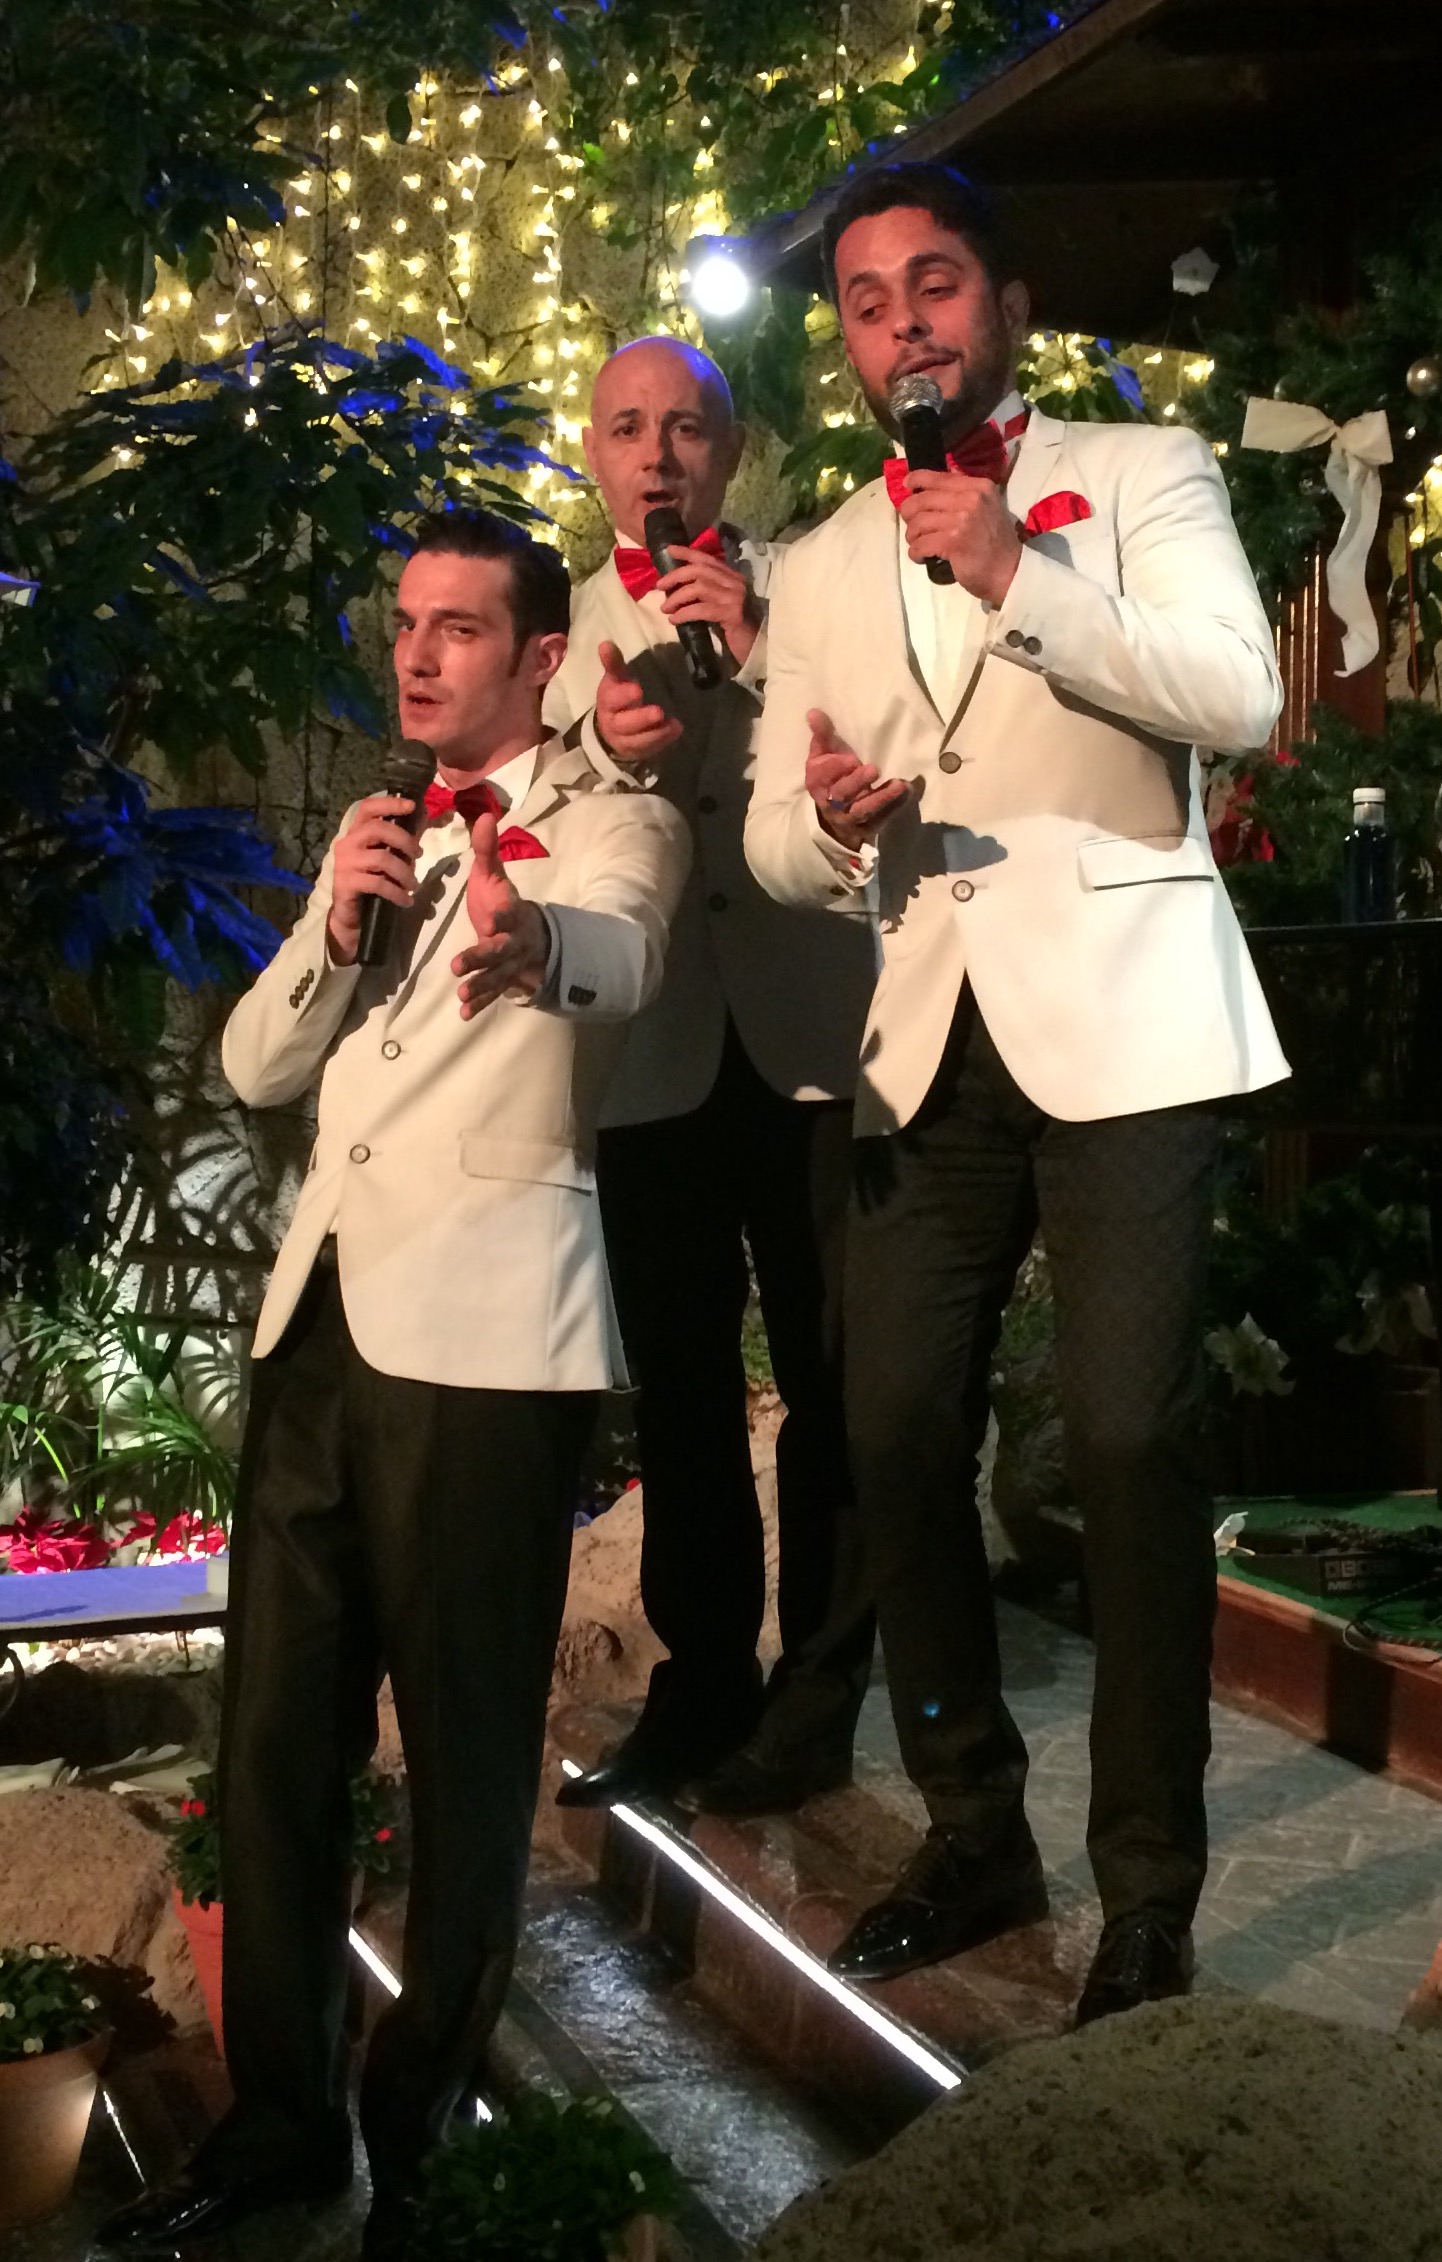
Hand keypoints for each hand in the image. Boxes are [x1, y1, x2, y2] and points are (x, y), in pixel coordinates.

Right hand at [326, 793, 421, 965]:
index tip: (412, 805)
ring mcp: (344, 863)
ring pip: (381, 858)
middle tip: (419, 855)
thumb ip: (403, 837)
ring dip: (404, 872)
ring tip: (414, 885)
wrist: (352, 915)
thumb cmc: (372, 881)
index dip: (389, 803)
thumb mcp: (389, 856)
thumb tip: (424, 813)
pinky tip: (406, 900)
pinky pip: (378, 884)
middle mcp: (347, 843)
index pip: (367, 807)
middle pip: (377, 829)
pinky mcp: (346, 883)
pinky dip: (397, 893)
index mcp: (356, 832)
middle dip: (404, 840)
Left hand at [451, 813, 550, 1016]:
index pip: (510, 914)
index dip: (503, 916)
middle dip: (481, 959)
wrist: (530, 935)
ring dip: (479, 986)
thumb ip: (487, 850)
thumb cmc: (503, 903)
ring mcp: (509, 964)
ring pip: (496, 977)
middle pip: (500, 951)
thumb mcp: (494, 876)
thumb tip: (483, 814)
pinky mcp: (502, 980)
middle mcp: (513, 941)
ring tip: (461, 994)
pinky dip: (479, 1004)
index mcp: (512, 913)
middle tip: (459, 966)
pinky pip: (492, 994)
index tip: (491, 918)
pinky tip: (463, 1014)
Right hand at [595, 639, 683, 762]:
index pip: (612, 699)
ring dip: (656, 732)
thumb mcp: (615, 679)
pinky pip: (649, 748)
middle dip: (641, 718)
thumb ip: (614, 664)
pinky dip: (663, 740)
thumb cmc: (617, 697)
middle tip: (658, 711)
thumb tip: (605, 643)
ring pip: (638, 740)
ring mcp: (624, 740)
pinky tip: (676, 729)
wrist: (610, 729)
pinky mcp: (637, 750)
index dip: (623, 696)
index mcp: (607, 702)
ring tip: (674, 723)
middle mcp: (613, 723)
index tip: (637, 689)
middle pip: (624, 723)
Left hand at [657, 546, 760, 664]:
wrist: (758, 647)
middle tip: (659, 586)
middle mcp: (735, 583)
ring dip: (677, 597)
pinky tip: (674, 620)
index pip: (708, 559)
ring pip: (699, 588)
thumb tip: (679, 590)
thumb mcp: (721, 606)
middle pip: (699, 570)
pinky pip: (701, 610)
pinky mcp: (732, 615)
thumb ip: (708, 595)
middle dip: (676, 576)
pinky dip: (684, 613)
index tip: (669, 550)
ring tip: (665, 608)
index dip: (687, 553)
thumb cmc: (737, 629)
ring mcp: (734, 598)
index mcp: (732, 578)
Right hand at [805, 710, 910, 851]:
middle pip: (842, 794)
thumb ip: (822, 735)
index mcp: (817, 782)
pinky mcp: (866, 828)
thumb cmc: (830, 778)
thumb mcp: (822, 756)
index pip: (822, 776)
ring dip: (881, 798)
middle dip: (857, 782)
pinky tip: (907, 795)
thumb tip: (814, 712)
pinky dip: (894, 808)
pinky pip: (880, 820)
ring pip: (863, 810)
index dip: (835, 768)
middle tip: (873, 769)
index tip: (851, 759)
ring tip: (900, 785)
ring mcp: (849, 818)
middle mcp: (831, 802)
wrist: (833, 818)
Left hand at [897, 469, 1022, 606]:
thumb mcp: (987, 506)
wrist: (1010, 571)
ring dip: (912, 536)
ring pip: (917, 522)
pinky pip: (920, 544)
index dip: (916, 480)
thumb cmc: (996, 541)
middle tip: (912, 525)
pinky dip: (915, 553)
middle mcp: (970, 498)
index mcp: (978, 486)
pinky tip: (921, 557)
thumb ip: (965, 492)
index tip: (907, 486)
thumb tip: (937, 480)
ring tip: (919, 543)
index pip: (938, 477)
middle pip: (921, 499)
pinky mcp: (952, 543)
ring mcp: (961, 520)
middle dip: (909, 514)